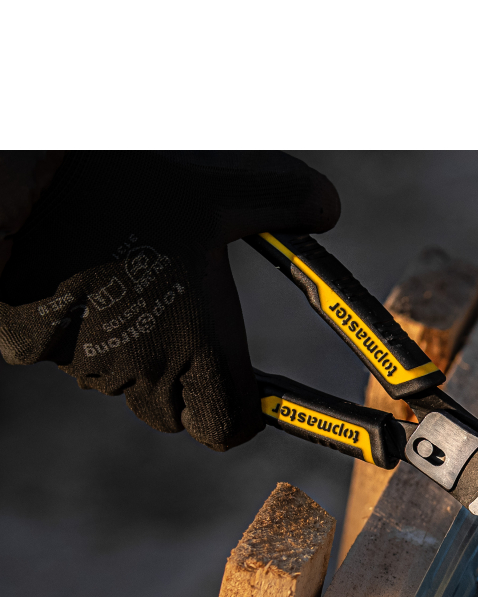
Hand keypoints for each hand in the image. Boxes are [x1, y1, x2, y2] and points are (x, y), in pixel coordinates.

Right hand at [0, 151, 339, 449]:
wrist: (29, 167)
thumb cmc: (137, 180)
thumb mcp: (222, 185)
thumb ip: (286, 200)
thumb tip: (328, 209)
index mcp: (198, 344)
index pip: (228, 429)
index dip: (240, 414)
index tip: (248, 393)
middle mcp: (142, 366)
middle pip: (174, 412)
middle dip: (183, 381)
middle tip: (181, 319)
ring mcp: (81, 360)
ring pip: (119, 385)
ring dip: (128, 355)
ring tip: (126, 284)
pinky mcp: (28, 343)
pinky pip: (64, 356)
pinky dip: (74, 332)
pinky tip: (77, 280)